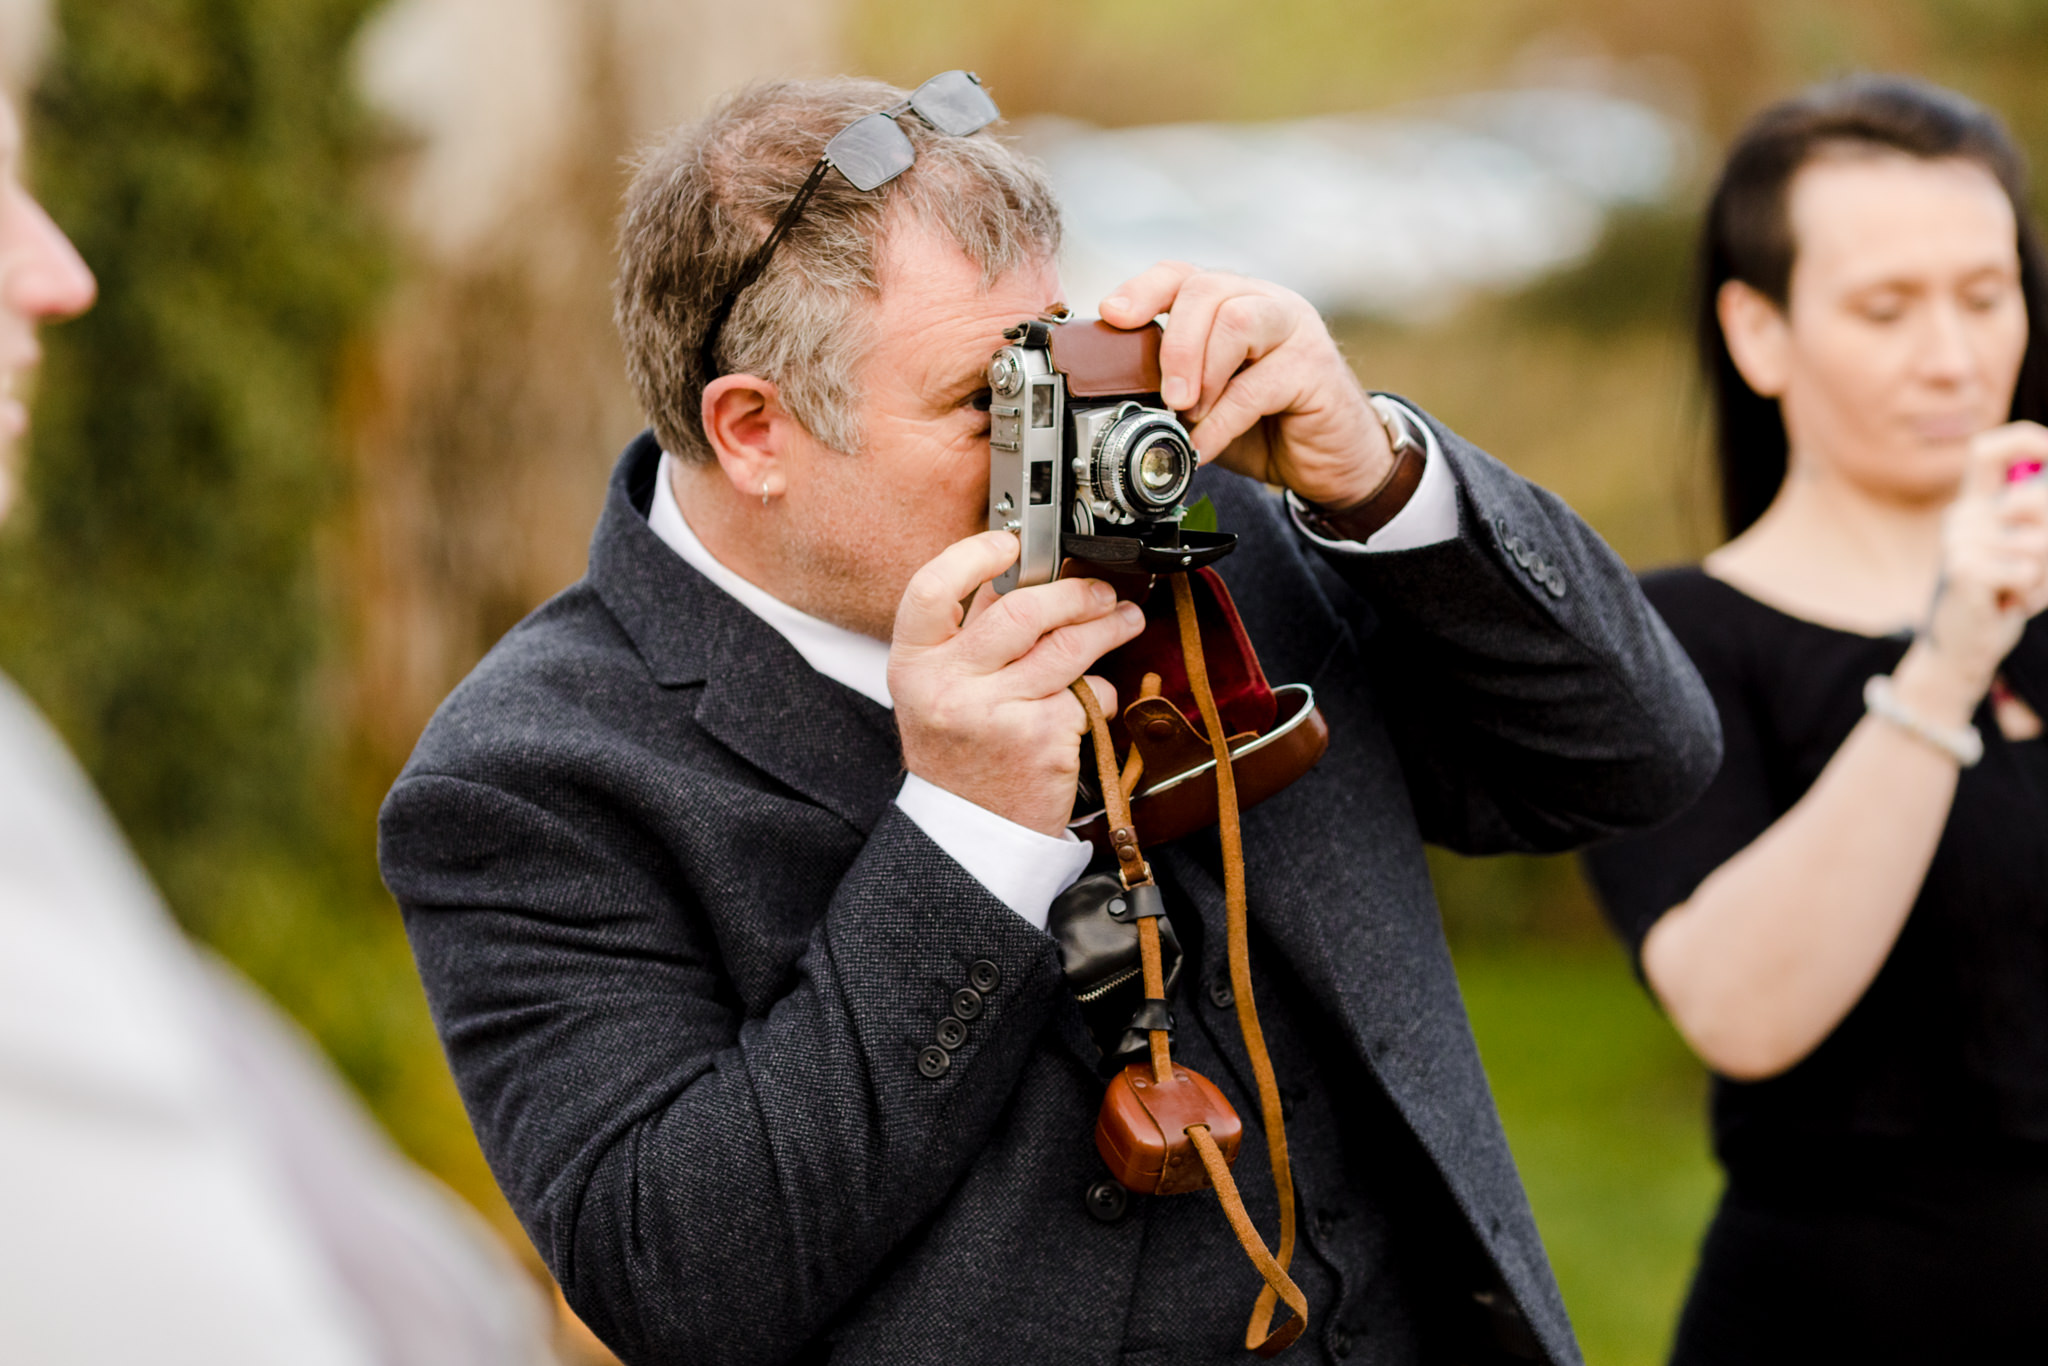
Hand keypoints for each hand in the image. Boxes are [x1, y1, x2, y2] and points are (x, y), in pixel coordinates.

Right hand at [889, 531, 1145, 835]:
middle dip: (1074, 593)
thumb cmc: (959, 754)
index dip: (973, 555)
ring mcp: (995, 714)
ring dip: (1107, 627)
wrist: (969, 834)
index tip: (1010, 544)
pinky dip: (1101, 693)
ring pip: (1067, 647)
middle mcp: (947, 687)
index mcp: (914, 664)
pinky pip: (1088, 694)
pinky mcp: (1040, 740)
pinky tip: (1096, 699)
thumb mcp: (940, 691)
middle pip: (1020, 611)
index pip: (931, 589)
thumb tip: (1020, 572)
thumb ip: (969, 634)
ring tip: (1123, 620)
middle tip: (1100, 593)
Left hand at [1099, 263, 1392, 508]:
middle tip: (1166, 396)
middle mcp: (1264, 304)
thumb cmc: (1267, 425)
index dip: (1142, 289)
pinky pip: (1258, 385)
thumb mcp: (1207, 400)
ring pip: (1236, 321)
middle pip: (1205, 289)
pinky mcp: (1315, 368)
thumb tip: (1118, 390)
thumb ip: (1172, 383)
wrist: (1333, 461)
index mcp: (1231, 302)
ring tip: (1188, 415)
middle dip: (1174, 344)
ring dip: (1201, 371)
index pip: (1181, 274)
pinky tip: (1205, 445)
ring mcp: (1294, 330)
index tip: (1113, 316)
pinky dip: (1221, 421)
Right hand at [1905, 422, 2047, 722]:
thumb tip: (2047, 497)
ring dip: (2046, 574)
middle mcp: (1961, 516)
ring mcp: (1958, 541)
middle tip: (2037, 569)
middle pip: (2037, 499)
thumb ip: (2039, 517)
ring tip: (2019, 590)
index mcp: (1973, 504)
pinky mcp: (1964, 569)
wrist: (1964, 645)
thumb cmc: (2003, 592)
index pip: (1989, 450)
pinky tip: (2006, 602)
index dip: (2027, 440)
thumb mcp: (2026, 548)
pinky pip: (2028, 569)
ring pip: (2041, 542)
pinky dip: (2032, 592)